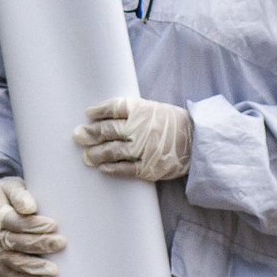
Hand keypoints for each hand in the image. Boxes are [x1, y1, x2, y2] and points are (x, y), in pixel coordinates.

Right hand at [0, 177, 65, 276]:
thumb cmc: (9, 195)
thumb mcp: (11, 186)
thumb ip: (19, 194)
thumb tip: (29, 208)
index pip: (15, 222)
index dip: (33, 225)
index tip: (53, 224)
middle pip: (17, 243)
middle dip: (40, 244)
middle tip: (61, 242)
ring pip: (14, 261)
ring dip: (35, 266)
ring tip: (54, 269)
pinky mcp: (1, 261)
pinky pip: (11, 273)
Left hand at [73, 97, 192, 180]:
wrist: (199, 142)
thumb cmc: (174, 124)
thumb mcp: (155, 109)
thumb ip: (133, 112)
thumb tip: (104, 117)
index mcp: (142, 110)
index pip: (113, 108)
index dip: (98, 111)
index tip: (88, 114)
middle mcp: (141, 128)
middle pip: (108, 130)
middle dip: (90, 134)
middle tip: (77, 136)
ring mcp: (145, 148)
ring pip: (113, 151)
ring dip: (96, 154)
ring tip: (86, 156)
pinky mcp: (150, 166)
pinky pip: (126, 169)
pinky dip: (112, 169)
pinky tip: (102, 168)